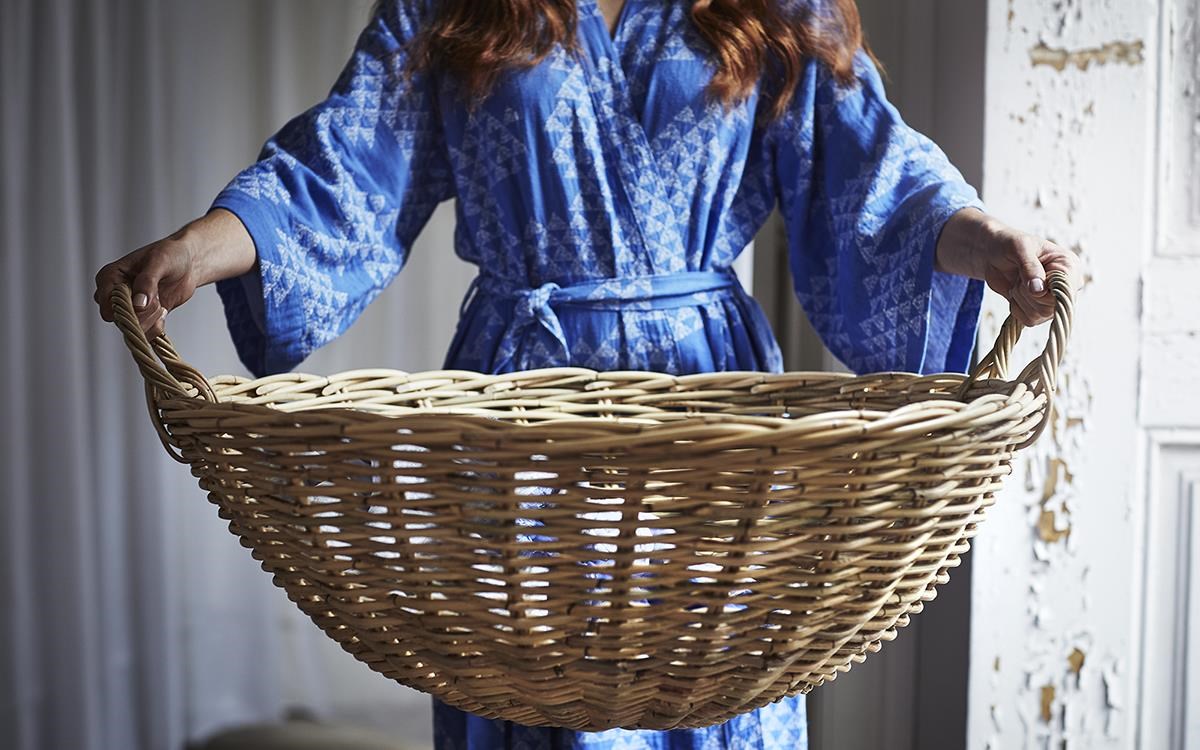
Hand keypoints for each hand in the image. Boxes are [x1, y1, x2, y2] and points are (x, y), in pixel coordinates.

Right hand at [93, 208, 256, 336]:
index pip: (106, 303)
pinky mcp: (143, 317)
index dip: (125, 308)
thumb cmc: (170, 254)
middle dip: (142, 314)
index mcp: (109, 277)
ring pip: (133, 329)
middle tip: (157, 301)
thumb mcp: (159, 262)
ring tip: (161, 304)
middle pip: (119, 319)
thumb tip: (137, 305)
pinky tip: (163, 311)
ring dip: (151, 320)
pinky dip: (157, 326)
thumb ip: (147, 282)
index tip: (144, 303)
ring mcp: (128, 307)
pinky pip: (145, 333)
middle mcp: (114, 294)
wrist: (188, 262)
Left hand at [937, 208, 1082, 327]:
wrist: (992, 255)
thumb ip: (1030, 267)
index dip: (1046, 290)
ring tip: (1018, 281)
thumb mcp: (1019, 248)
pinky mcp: (1039, 310)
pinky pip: (1029, 320)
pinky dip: (1016, 308)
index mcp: (1069, 266)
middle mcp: (1065, 285)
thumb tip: (1039, 291)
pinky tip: (1015, 292)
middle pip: (1053, 306)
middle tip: (1019, 277)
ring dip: (1020, 299)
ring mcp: (1053, 300)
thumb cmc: (1008, 244)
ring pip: (1040, 315)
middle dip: (1027, 293)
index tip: (1030, 281)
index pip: (1067, 289)